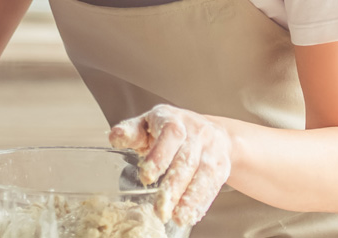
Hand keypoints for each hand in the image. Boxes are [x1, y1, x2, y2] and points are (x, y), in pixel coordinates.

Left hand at [109, 104, 230, 226]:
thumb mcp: (148, 124)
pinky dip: (202, 203)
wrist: (210, 130)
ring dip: (190, 199)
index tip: (146, 177)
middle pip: (186, 160)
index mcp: (174, 120)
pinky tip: (190, 215)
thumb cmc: (170, 129)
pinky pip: (214, 186)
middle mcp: (197, 133)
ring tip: (177, 217)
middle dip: (174, 186)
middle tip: (161, 208)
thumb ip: (131, 132)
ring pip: (203, 175)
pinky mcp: (222, 166)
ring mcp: (211, 150)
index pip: (170, 135)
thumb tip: (116, 137)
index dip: (159, 156)